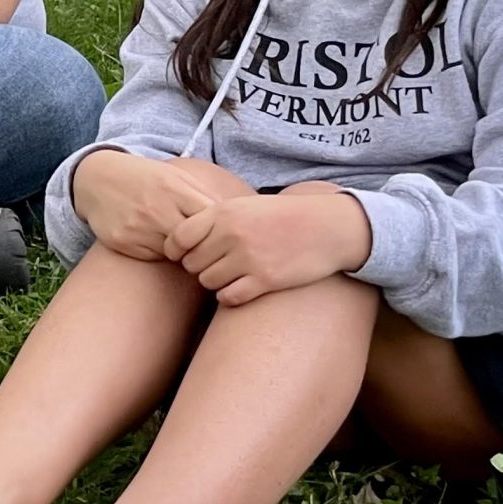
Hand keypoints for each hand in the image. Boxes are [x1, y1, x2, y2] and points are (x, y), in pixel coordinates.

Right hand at [73, 150, 253, 259]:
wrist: (97, 178)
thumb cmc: (146, 178)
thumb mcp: (176, 177)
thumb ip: (204, 196)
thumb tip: (239, 218)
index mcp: (174, 189)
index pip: (211, 220)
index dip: (221, 232)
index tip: (223, 236)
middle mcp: (156, 208)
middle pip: (196, 243)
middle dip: (205, 249)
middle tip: (208, 251)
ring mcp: (138, 226)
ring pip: (175, 255)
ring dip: (182, 254)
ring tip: (183, 247)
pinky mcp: (122, 241)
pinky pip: (152, 257)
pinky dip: (158, 254)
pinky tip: (155, 242)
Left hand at [168, 183, 371, 305]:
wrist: (327, 227)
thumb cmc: (282, 216)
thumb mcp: (244, 206)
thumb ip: (213, 219)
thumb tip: (179, 239)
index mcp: (223, 212)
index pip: (179, 237)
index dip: (175, 249)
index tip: (182, 254)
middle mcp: (232, 234)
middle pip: (191, 262)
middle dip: (198, 266)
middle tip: (214, 265)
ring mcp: (249, 258)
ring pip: (208, 281)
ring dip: (214, 282)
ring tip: (229, 275)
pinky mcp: (266, 280)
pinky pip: (229, 297)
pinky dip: (229, 296)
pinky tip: (240, 288)